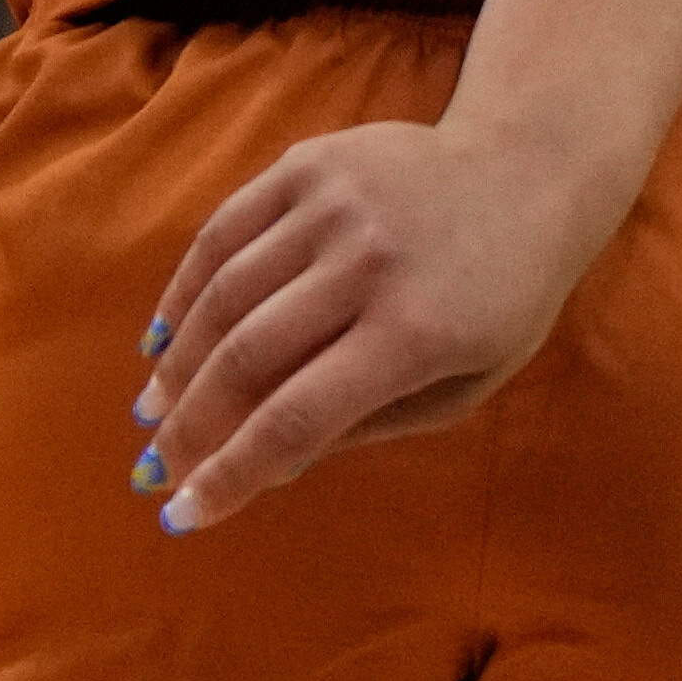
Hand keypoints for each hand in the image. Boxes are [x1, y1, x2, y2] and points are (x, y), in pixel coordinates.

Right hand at [140, 117, 633, 528]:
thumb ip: (368, 427)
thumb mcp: (464, 385)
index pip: (297, 418)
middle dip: (189, 427)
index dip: (232, 474)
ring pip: (222, 295)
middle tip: (154, 468)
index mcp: (417, 332)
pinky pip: (222, 233)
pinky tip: (163, 338)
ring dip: (175, 364)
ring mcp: (333, 206)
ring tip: (153, 411)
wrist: (528, 172)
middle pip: (246, 358)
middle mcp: (368, 263)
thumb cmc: (503, 299)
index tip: (185, 516)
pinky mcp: (306, 165)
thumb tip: (265, 468)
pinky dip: (184, 290)